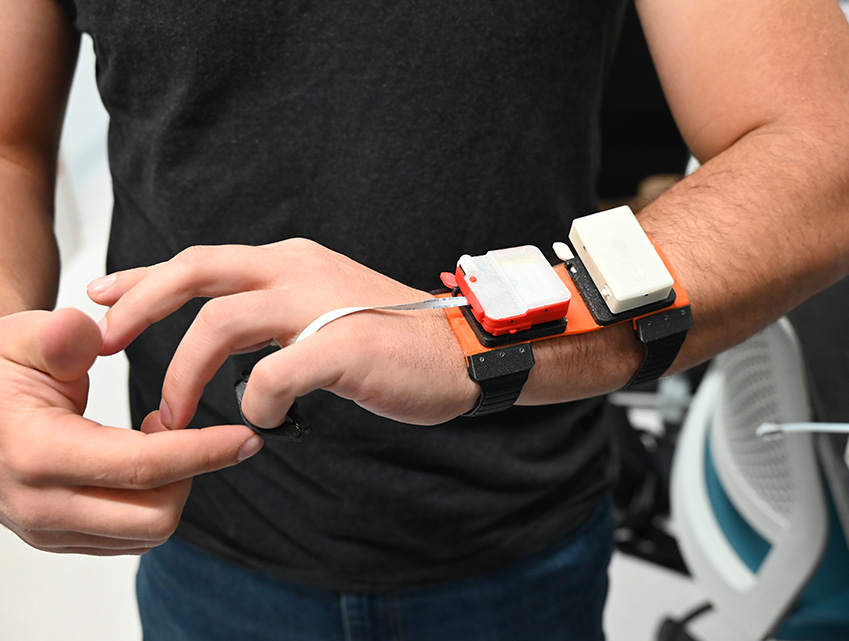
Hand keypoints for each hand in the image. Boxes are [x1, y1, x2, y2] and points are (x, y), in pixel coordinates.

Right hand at [0, 307, 260, 554]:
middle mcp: (41, 504)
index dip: (205, 451)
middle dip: (191, 474)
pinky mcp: (57, 537)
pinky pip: (126, 537)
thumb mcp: (23, 339)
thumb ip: (59, 336)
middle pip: (156, 517)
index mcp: (36, 453)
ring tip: (157, 434)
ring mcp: (46, 529)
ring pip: (146, 534)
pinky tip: (141, 459)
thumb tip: (86, 332)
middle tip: (187, 424)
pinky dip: (149, 500)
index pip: (144, 466)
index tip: (247, 437)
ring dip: (170, 487)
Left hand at [90, 239, 479, 428]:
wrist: (463, 351)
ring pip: (220, 324)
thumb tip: (219, 341)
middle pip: (197, 270)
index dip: (146, 277)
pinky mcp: (342, 346)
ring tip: (171, 416)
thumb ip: (274, 313)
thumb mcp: (325, 307)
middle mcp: (299, 269)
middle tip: (105, 340)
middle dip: (141, 303)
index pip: (203, 259)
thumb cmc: (393, 340)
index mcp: (292, 261)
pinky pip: (272, 378)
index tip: (105, 297)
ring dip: (183, 373)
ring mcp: (321, 304)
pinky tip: (267, 423)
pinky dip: (258, 406)